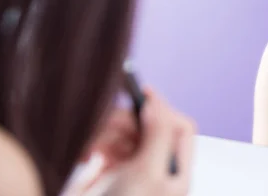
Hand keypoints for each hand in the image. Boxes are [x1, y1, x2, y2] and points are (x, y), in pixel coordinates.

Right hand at [65, 89, 195, 195]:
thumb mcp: (147, 174)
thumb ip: (158, 136)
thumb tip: (158, 105)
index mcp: (176, 172)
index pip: (181, 128)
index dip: (164, 108)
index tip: (142, 93)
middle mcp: (158, 169)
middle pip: (151, 127)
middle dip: (128, 124)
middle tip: (106, 125)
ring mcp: (134, 171)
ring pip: (126, 134)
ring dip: (107, 135)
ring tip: (91, 149)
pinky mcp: (109, 174)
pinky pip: (106, 146)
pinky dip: (96, 145)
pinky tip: (86, 156)